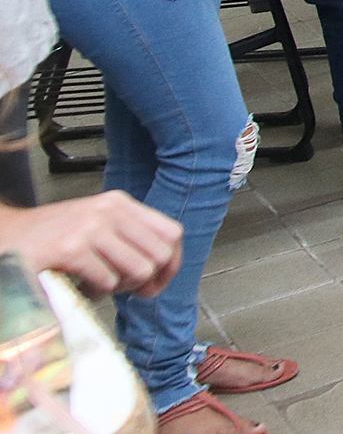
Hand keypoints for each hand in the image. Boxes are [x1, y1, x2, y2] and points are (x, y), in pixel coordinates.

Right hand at [0, 190, 183, 297]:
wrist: (5, 237)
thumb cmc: (51, 238)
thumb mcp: (95, 228)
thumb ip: (128, 244)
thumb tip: (159, 278)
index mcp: (119, 203)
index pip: (172, 233)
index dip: (171, 263)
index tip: (157, 283)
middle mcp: (110, 210)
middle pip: (160, 254)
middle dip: (145, 281)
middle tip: (120, 288)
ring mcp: (91, 228)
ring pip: (139, 270)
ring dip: (118, 288)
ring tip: (94, 284)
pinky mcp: (72, 249)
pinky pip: (107, 282)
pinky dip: (94, 293)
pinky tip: (76, 286)